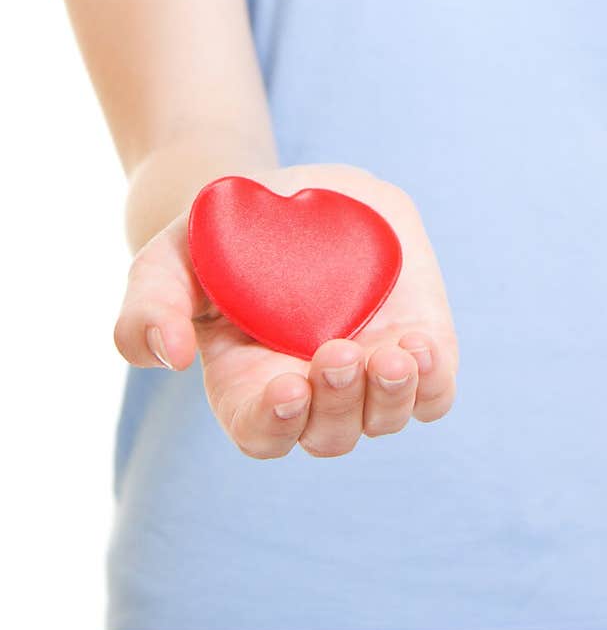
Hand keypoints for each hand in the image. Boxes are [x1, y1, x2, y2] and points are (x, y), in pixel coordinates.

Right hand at [113, 163, 458, 458]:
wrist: (287, 195)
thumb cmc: (216, 237)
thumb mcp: (168, 257)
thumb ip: (150, 306)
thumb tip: (169, 356)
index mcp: (248, 383)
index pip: (262, 431)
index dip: (275, 422)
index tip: (285, 386)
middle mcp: (311, 390)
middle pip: (328, 433)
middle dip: (338, 403)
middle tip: (339, 353)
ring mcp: (367, 372)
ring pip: (384, 416)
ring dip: (391, 395)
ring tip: (395, 354)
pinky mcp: (414, 344)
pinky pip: (433, 388)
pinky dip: (432, 379)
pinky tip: (423, 346)